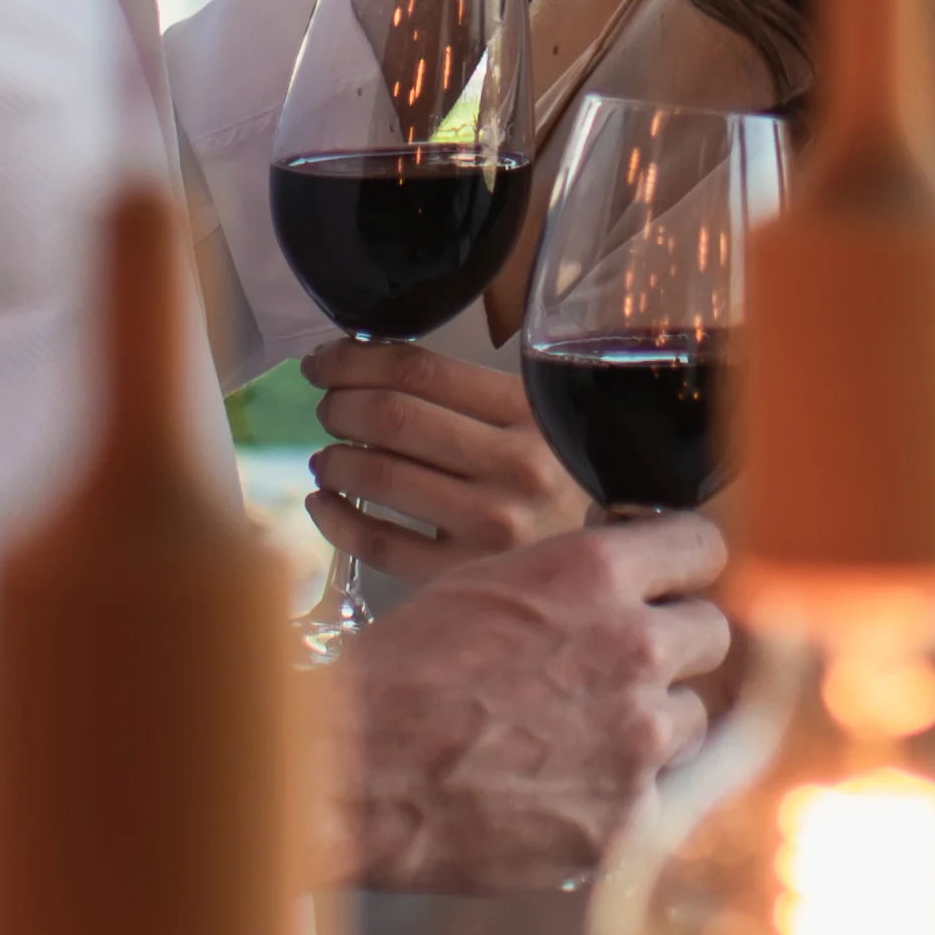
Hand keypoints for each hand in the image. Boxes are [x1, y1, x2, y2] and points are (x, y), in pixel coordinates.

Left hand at [312, 329, 581, 572]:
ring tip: (330, 458)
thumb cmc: (562, 485)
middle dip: (338, 405)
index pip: (417, 370)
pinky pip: (377, 543)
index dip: (352, 359)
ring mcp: (490, 524)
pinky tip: (325, 503)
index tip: (324, 362)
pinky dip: (335, 518)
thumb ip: (472, 394)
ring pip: (376, 476)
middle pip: (389, 416)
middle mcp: (514, 465)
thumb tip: (369, 365)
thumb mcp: (539, 422)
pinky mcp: (466, 575)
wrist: (609, 574)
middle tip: (330, 409)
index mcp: (528, 411)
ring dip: (334, 460)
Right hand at [328, 509, 724, 895]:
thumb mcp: (489, 586)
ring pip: (690, 719)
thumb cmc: (402, 672)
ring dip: (651, 726)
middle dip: (673, 648)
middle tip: (620, 671)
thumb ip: (576, 582)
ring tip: (577, 738)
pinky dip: (621, 795)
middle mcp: (634, 648)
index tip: (672, 588)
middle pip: (712, 634)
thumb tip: (628, 585)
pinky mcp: (627, 818)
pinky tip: (562, 791)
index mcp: (597, 573)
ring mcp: (638, 738)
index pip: (703, 550)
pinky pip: (658, 794)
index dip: (684, 570)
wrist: (355, 771)